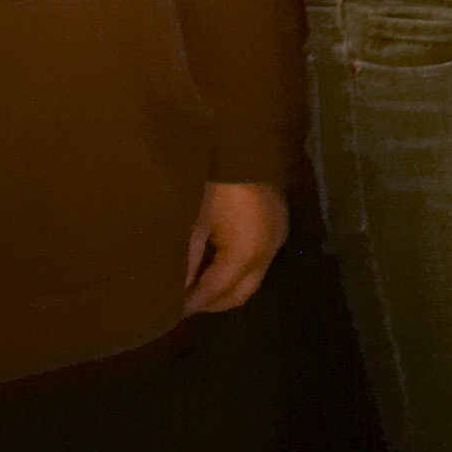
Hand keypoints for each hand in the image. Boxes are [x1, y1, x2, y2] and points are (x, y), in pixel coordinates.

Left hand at [184, 179, 289, 314]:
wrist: (244, 144)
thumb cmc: (215, 182)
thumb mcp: (196, 221)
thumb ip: (188, 258)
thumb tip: (178, 286)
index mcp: (244, 254)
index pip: (217, 290)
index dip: (195, 301)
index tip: (174, 307)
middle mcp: (266, 253)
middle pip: (240, 293)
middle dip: (213, 301)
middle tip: (187, 302)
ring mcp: (276, 239)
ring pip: (252, 279)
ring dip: (227, 286)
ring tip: (200, 284)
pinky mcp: (278, 227)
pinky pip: (259, 261)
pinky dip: (240, 269)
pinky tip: (219, 263)